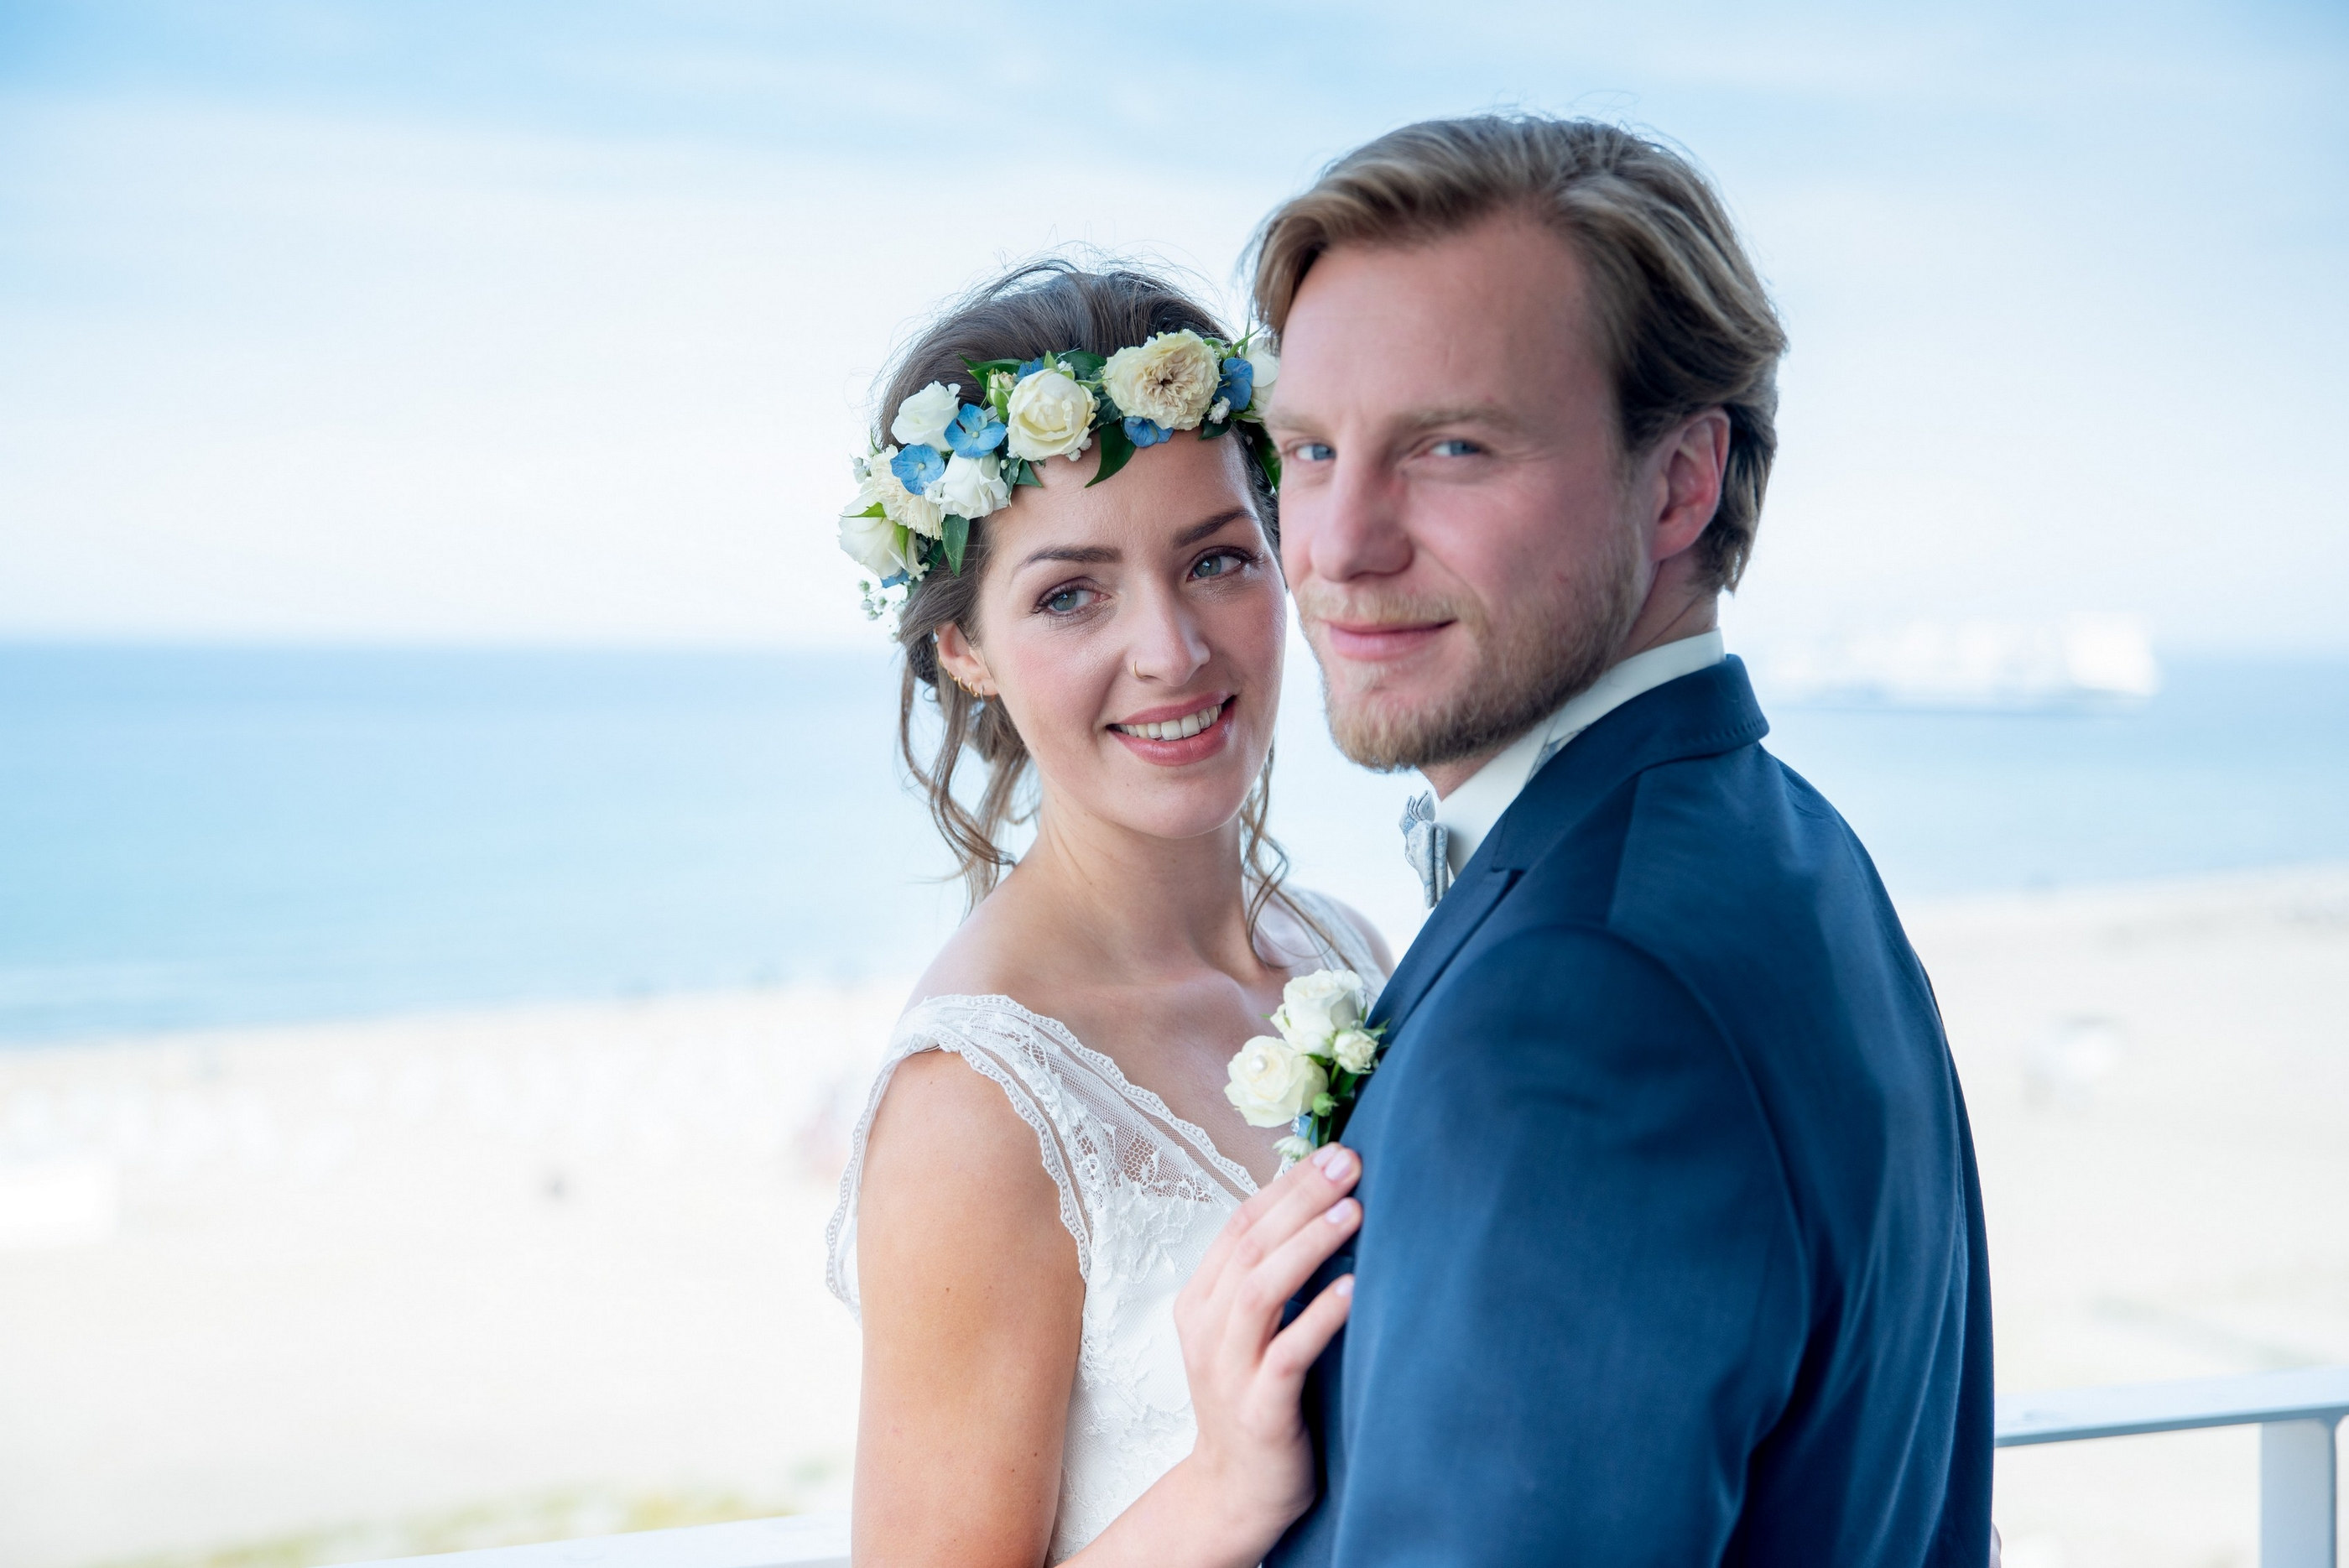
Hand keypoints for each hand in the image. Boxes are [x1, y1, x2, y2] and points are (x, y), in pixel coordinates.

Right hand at [1169, 1143, 1362, 1559]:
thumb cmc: (1256, 1398)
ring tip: (1353, 1213)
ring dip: (1308, 1246)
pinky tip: (1352, 1289)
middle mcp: (1206, 1329)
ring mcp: (1229, 1370)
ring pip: (1259, 1291)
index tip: (1332, 1150)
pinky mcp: (1259, 1409)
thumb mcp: (1250, 1331)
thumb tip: (1327, 1207)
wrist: (1236, 1491)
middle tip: (1349, 1164)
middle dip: (1301, 1199)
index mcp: (1200, 1301)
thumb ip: (1272, 1277)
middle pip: (1249, 1247)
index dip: (1285, 1185)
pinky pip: (1287, 1354)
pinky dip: (1318, 1316)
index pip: (1240, 1225)